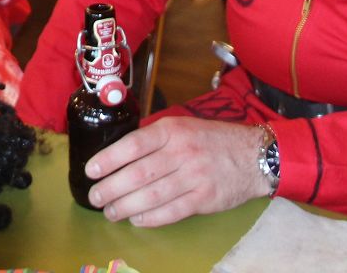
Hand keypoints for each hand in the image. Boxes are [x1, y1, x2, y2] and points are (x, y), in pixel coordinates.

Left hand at [85, 118, 268, 226]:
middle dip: (111, 188)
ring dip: (125, 207)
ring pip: (151, 196)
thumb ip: (154, 138)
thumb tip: (119, 152)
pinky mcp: (204, 199)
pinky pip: (171, 212)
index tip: (91, 170)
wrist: (255, 155)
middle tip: (95, 197)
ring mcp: (194, 177)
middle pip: (138, 174)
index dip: (108, 158)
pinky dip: (150, 218)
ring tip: (110, 212)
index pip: (133, 144)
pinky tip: (136, 219)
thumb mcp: (182, 126)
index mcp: (172, 131)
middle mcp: (181, 152)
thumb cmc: (212, 140)